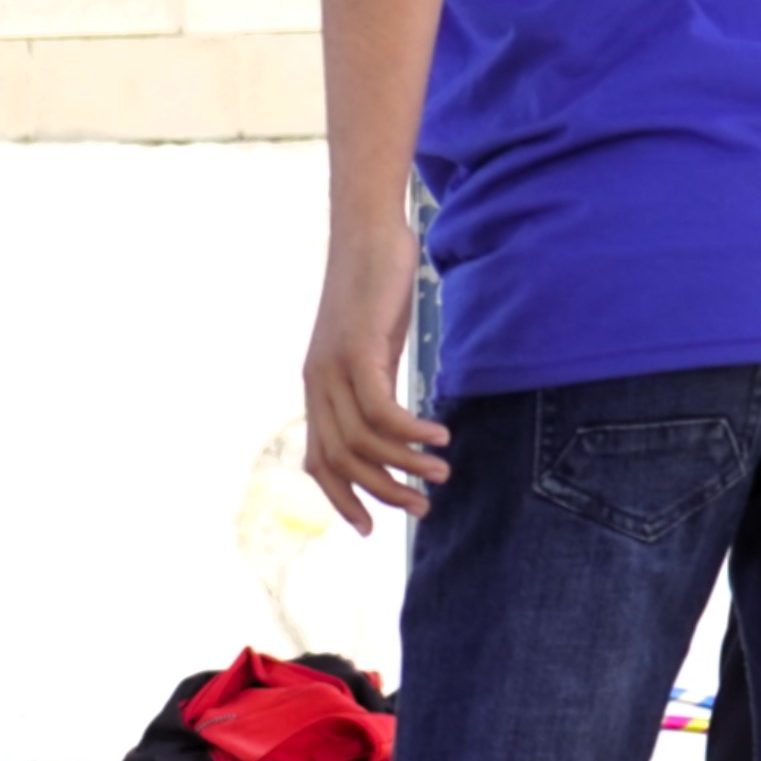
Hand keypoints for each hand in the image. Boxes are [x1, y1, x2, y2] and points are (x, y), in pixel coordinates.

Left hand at [296, 226, 443, 533]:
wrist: (369, 231)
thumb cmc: (377, 286)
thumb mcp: (374, 345)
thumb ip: (376, 384)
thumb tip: (393, 421)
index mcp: (319, 388)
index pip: (319, 461)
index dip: (341, 499)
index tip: (369, 529)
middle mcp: (318, 384)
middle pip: (341, 461)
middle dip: (382, 492)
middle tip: (422, 508)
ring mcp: (333, 367)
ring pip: (363, 441)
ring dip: (405, 464)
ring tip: (442, 473)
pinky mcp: (357, 349)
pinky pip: (381, 409)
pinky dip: (411, 430)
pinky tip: (439, 435)